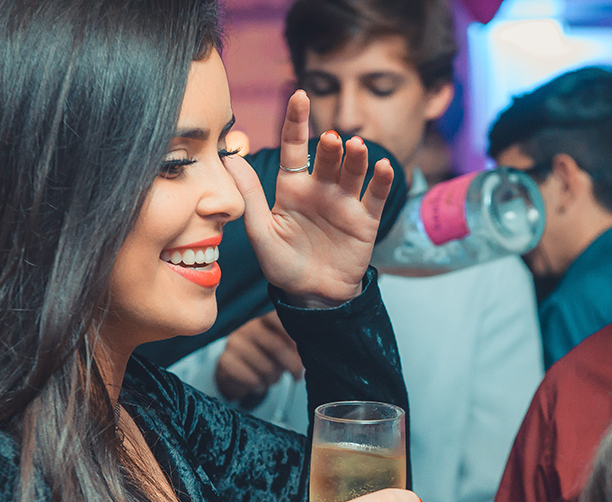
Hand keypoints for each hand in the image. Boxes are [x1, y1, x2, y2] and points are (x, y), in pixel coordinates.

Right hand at [215, 311, 303, 403]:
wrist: (235, 372)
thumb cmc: (266, 357)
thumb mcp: (282, 346)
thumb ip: (296, 344)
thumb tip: (316, 350)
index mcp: (265, 319)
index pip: (281, 319)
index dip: (295, 337)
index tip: (305, 352)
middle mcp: (248, 327)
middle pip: (277, 347)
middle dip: (292, 366)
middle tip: (297, 376)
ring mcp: (234, 343)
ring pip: (265, 367)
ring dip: (274, 378)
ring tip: (273, 378)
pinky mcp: (225, 360)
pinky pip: (250, 378)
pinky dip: (259, 386)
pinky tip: (259, 384)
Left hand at [223, 90, 394, 308]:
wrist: (312, 296)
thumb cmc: (283, 265)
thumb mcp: (261, 232)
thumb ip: (250, 195)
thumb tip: (229, 158)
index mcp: (293, 188)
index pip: (294, 148)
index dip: (297, 122)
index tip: (299, 96)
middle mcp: (320, 189)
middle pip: (328, 158)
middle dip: (331, 146)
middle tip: (331, 138)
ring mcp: (344, 203)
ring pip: (353, 172)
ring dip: (356, 157)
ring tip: (356, 146)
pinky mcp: (365, 221)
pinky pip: (375, 196)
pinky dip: (381, 180)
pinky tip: (382, 166)